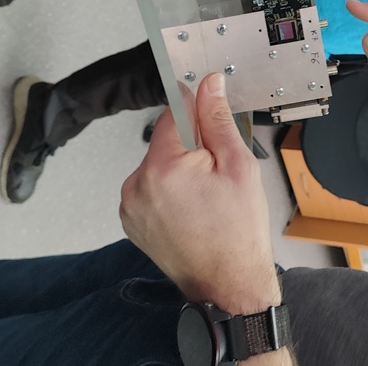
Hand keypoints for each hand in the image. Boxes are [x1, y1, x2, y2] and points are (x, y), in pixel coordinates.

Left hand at [119, 73, 279, 314]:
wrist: (227, 284)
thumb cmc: (238, 231)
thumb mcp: (238, 165)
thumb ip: (217, 120)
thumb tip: (209, 84)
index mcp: (162, 166)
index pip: (172, 114)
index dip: (197, 115)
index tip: (211, 125)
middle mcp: (137, 184)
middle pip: (165, 142)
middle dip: (191, 151)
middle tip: (217, 178)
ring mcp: (130, 206)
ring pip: (157, 167)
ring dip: (178, 173)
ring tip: (204, 200)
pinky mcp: (130, 221)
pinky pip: (150, 190)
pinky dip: (167, 194)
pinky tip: (190, 213)